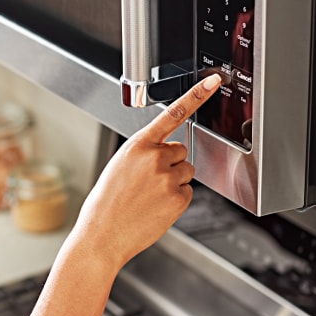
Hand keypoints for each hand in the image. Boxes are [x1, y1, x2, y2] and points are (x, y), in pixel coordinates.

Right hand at [72, 74, 221, 265]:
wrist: (102, 234)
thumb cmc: (106, 203)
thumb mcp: (118, 167)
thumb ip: (142, 153)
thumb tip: (165, 153)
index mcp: (136, 146)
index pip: (172, 114)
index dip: (196, 95)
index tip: (213, 81)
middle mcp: (154, 158)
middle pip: (180, 151)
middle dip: (169, 163)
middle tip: (147, 182)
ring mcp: (168, 178)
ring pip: (185, 171)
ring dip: (173, 181)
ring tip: (149, 196)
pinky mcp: (179, 198)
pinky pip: (187, 192)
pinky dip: (175, 200)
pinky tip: (155, 207)